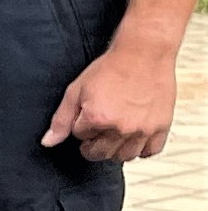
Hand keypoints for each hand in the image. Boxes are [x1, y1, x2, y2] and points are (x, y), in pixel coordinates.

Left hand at [44, 36, 180, 161]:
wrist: (144, 54)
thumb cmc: (111, 68)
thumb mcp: (76, 90)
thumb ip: (61, 119)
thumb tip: (48, 142)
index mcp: (98, 118)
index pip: (79, 137)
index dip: (81, 126)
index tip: (88, 115)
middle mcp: (121, 127)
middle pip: (101, 153)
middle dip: (93, 144)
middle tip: (97, 132)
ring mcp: (143, 129)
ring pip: (125, 157)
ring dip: (116, 149)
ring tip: (115, 133)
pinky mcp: (161, 127)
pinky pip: (150, 151)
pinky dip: (142, 149)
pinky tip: (134, 137)